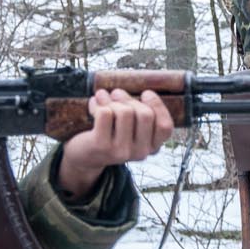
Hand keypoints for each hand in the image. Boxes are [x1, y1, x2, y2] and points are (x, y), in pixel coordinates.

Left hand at [57, 89, 175, 197]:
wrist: (84, 156)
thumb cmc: (111, 134)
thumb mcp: (131, 129)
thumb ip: (141, 114)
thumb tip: (146, 92)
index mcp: (151, 148)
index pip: (165, 126)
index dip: (158, 105)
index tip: (145, 93)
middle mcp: (140, 153)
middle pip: (145, 114)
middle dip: (129, 99)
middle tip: (116, 94)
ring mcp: (121, 151)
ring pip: (125, 112)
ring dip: (111, 101)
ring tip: (102, 99)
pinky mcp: (101, 146)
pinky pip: (105, 113)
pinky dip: (98, 105)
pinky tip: (93, 107)